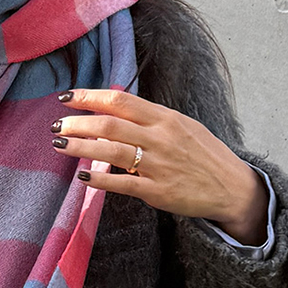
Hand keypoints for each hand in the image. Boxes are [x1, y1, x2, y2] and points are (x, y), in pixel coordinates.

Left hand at [50, 89, 268, 244]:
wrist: (232, 186)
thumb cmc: (202, 155)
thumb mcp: (181, 126)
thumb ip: (148, 120)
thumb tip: (112, 112)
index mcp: (165, 118)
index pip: (121, 101)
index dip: (90, 97)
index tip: (66, 97)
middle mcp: (161, 137)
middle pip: (111, 124)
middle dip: (78, 123)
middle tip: (55, 125)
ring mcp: (159, 164)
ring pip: (112, 151)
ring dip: (81, 147)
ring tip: (58, 145)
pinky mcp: (159, 191)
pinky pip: (123, 184)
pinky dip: (101, 179)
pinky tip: (83, 176)